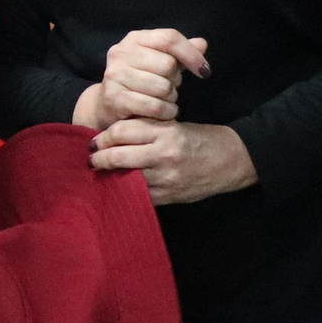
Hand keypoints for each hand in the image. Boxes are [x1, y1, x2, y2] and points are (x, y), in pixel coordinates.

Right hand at [77, 28, 209, 128]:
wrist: (108, 104)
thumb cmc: (140, 81)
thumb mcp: (160, 62)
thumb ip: (181, 53)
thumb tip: (202, 44)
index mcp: (134, 39)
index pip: (169, 38)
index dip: (191, 54)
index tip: (204, 71)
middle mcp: (121, 53)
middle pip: (168, 64)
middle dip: (176, 81)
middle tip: (168, 88)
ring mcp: (115, 75)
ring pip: (163, 87)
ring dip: (171, 99)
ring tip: (164, 100)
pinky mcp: (114, 98)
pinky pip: (154, 106)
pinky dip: (166, 112)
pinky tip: (163, 113)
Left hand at [90, 119, 256, 204]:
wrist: (231, 160)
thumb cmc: (200, 140)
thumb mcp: (174, 126)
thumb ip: (146, 130)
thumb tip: (112, 136)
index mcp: (165, 132)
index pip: (122, 131)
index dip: (103, 136)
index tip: (94, 140)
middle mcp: (164, 154)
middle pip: (118, 155)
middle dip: (98, 157)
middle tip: (90, 158)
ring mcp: (166, 178)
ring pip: (125, 177)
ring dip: (108, 175)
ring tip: (100, 172)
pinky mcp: (169, 196)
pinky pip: (139, 195)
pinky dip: (125, 191)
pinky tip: (118, 187)